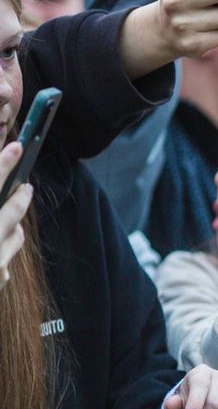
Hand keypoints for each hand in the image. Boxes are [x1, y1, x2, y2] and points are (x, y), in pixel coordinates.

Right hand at [0, 142, 31, 291]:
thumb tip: (2, 207)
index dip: (2, 164)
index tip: (15, 147)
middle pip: (10, 212)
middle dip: (19, 196)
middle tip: (25, 184)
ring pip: (14, 238)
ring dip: (16, 223)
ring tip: (16, 212)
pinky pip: (6, 261)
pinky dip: (5, 248)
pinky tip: (2, 243)